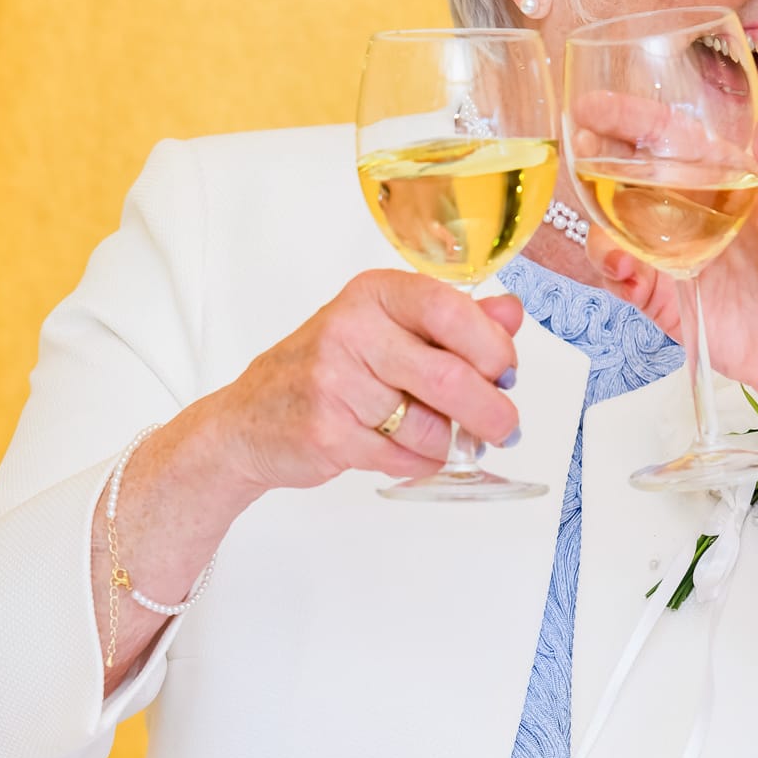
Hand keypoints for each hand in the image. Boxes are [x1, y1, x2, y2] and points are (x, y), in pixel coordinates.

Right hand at [203, 271, 525, 492]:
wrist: (246, 421)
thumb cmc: (326, 370)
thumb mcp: (385, 328)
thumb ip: (450, 320)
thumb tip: (510, 314)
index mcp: (372, 294)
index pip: (449, 309)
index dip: (491, 346)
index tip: (507, 371)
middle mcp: (350, 330)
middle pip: (448, 376)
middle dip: (490, 410)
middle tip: (505, 426)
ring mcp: (334, 383)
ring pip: (429, 425)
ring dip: (448, 442)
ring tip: (438, 436)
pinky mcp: (328, 433)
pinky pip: (404, 458)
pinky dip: (421, 462)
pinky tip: (410, 452)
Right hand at [587, 112, 757, 411]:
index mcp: (724, 184)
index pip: (670, 142)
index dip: (632, 121)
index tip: (596, 107)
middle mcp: (691, 216)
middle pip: (632, 181)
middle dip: (598, 163)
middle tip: (577, 147)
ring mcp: (674, 259)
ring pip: (618, 231)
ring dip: (600, 221)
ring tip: (598, 221)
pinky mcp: (666, 302)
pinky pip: (627, 281)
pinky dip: (614, 271)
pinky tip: (620, 268)